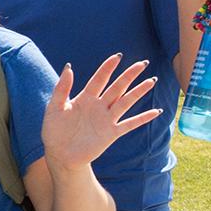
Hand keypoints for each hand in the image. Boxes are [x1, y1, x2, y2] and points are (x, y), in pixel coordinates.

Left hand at [40, 55, 160, 172]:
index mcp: (85, 98)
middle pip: (117, 87)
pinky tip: (156, 111)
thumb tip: (68, 67)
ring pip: (126, 102)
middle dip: (129, 75)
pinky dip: (143, 118)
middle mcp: (98, 106)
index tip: (118, 56)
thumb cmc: (54, 131)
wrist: (60, 155)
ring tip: (151, 81)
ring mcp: (106, 119)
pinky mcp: (111, 133)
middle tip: (143, 63)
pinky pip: (130, 124)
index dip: (108, 68)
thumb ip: (61, 89)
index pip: (99, 79)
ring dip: (138, 92)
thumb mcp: (54, 108)